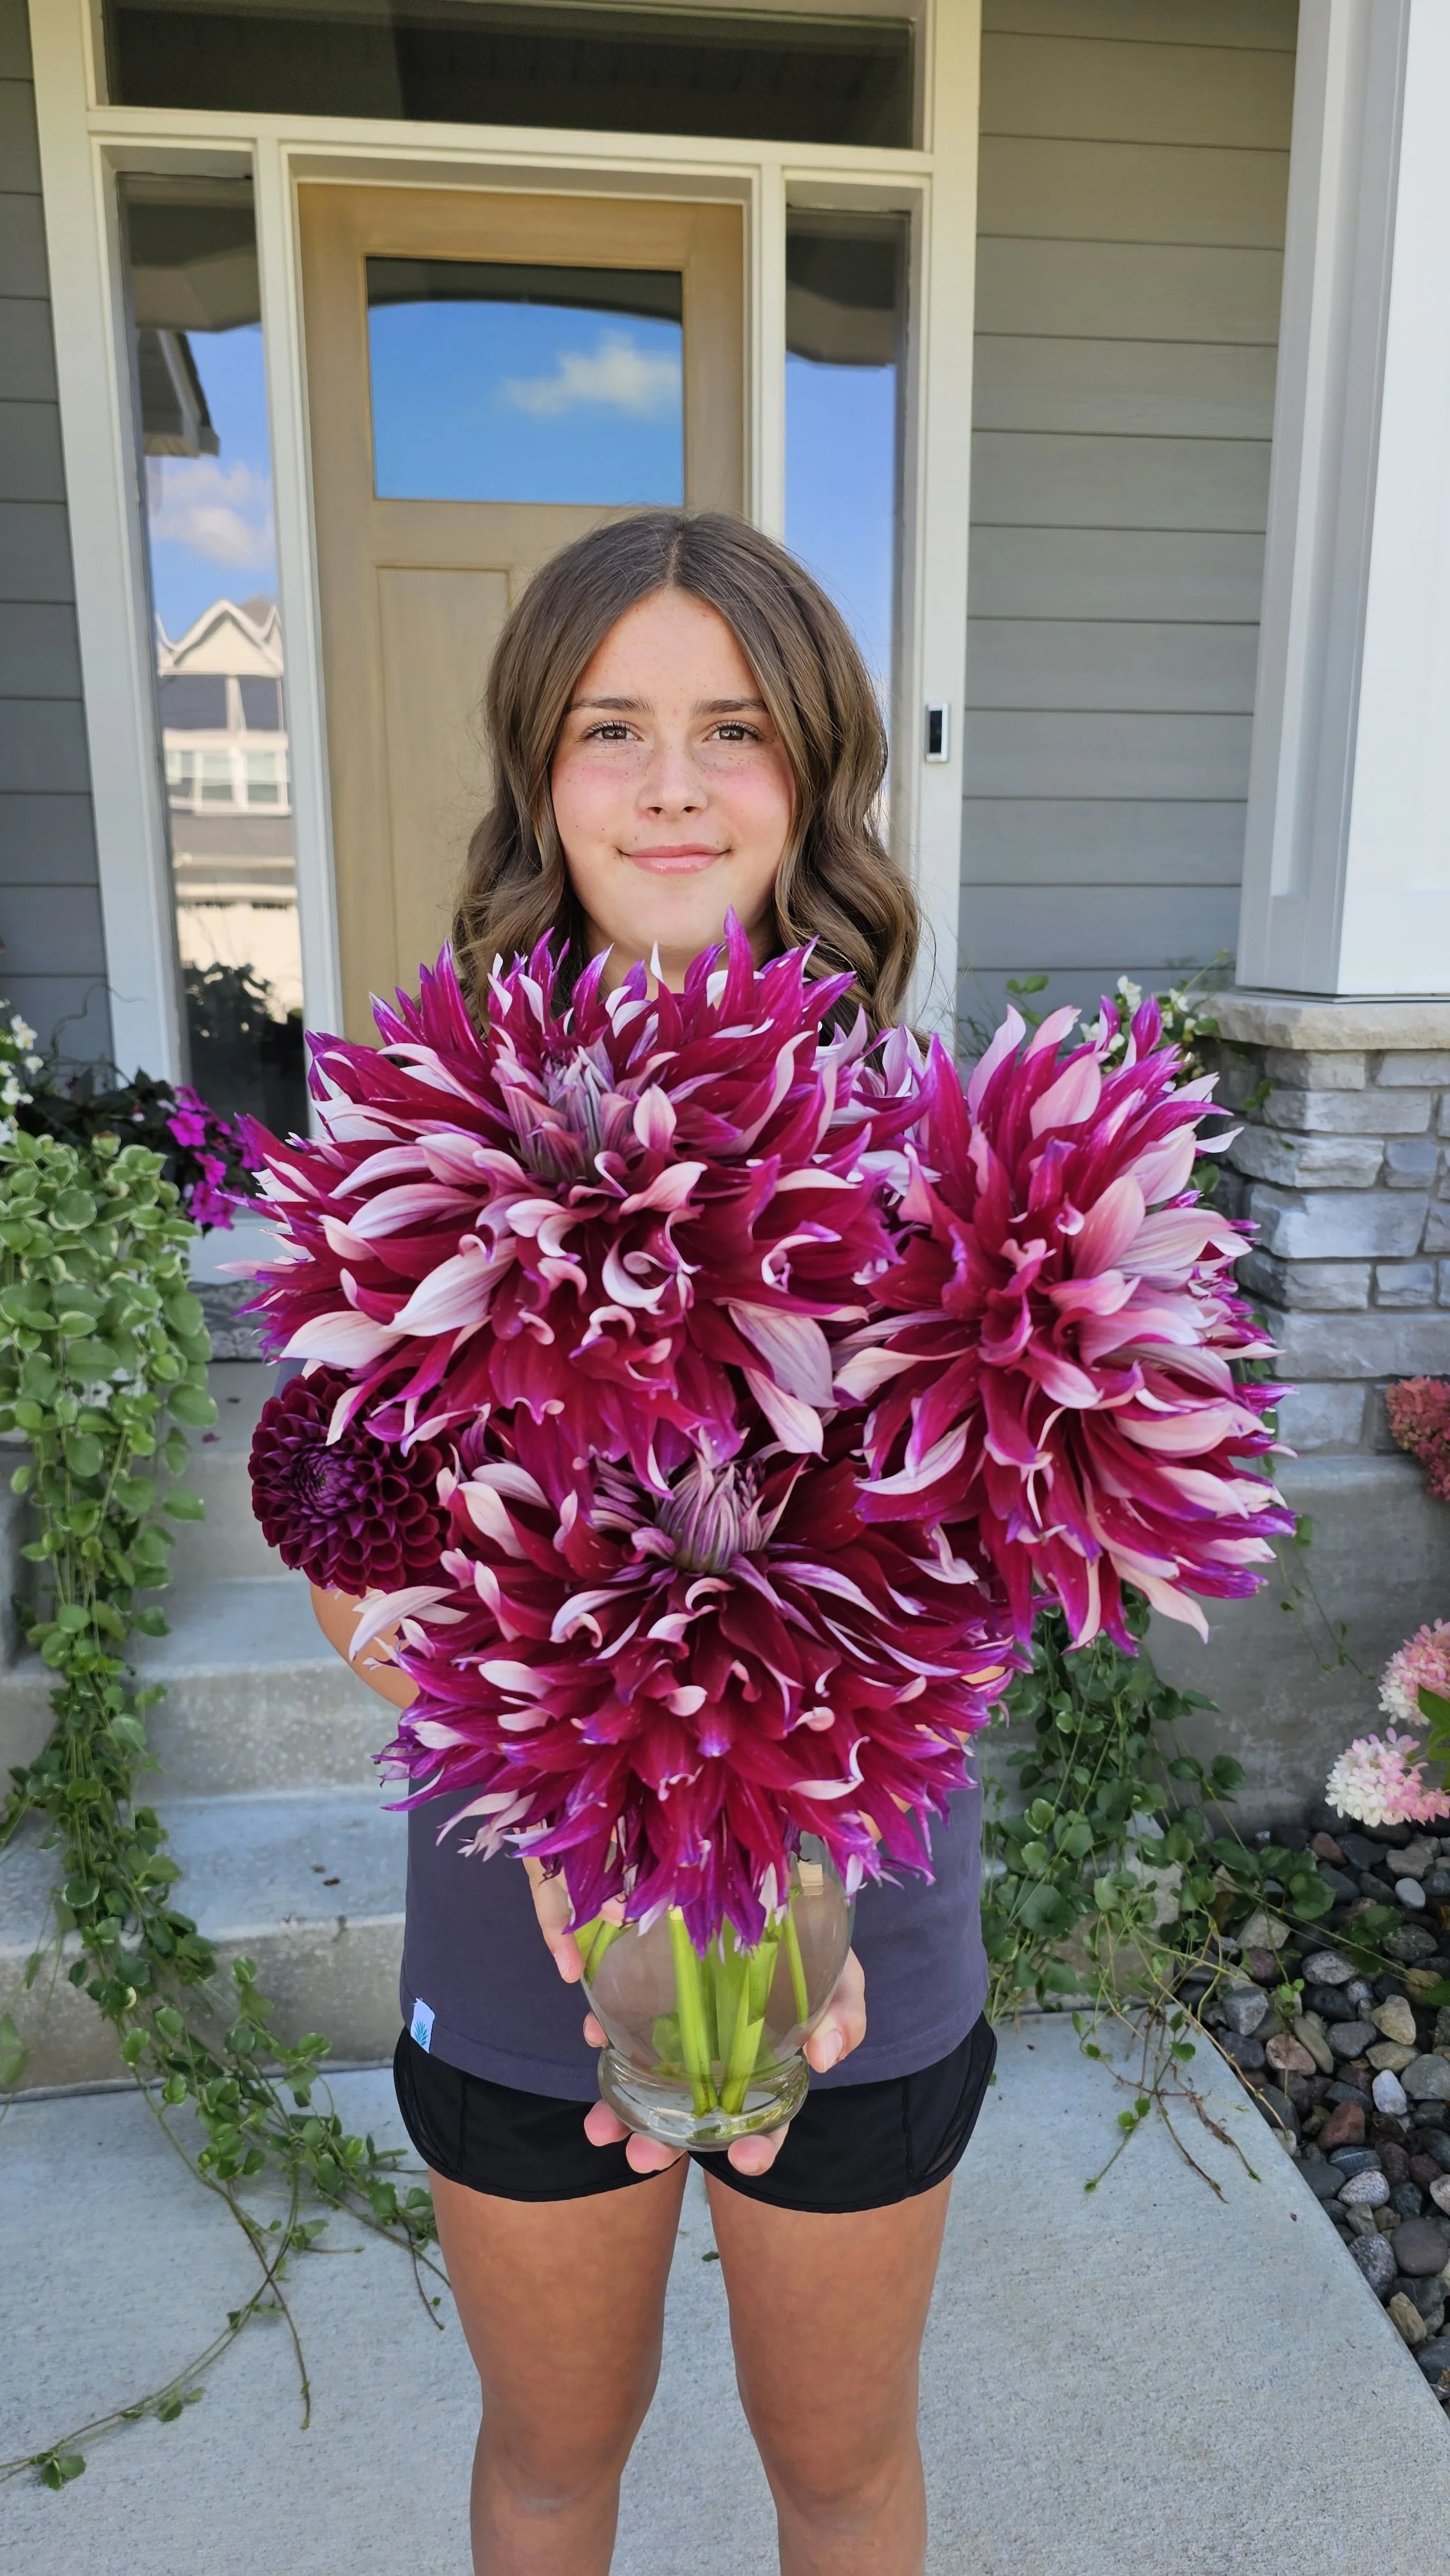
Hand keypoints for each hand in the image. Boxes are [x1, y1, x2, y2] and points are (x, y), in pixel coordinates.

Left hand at [582, 1948, 866, 2177]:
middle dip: (664, 2144)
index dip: (760, 2147)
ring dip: (621, 2113)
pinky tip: (596, 2036)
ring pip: (649, 2087)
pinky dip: (607, 2039)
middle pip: (693, 2119)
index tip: (746, 2160)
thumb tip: (827, 2056)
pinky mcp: (652, 2004)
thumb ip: (842, 2017)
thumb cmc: (814, 1954)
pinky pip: (624, 2030)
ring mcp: (683, 2038)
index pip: (765, 2124)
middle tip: (642, 2157)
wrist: (774, 1904)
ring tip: (598, 2130)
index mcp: (769, 2073)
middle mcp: (719, 2067)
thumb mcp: (840, 1980)